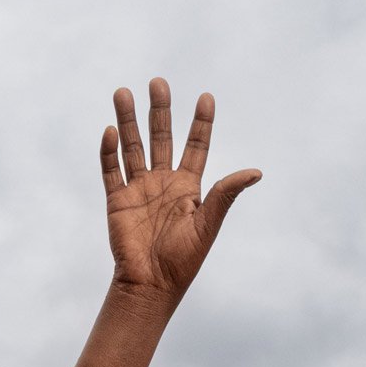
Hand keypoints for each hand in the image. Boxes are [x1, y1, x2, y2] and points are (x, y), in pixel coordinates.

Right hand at [100, 78, 259, 302]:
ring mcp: (138, 189)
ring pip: (132, 147)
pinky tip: (110, 130)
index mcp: (188, 186)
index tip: (205, 97)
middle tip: (158, 82)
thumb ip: (225, 194)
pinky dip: (109, 151)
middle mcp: (163, 182)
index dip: (201, 122)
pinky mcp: (117, 201)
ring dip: (128, 120)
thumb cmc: (183, 260)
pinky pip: (111, 170)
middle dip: (159, 110)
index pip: (196, 146)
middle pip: (161, 137)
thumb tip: (256, 173)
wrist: (150, 285)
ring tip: (123, 92)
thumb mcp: (208, 224)